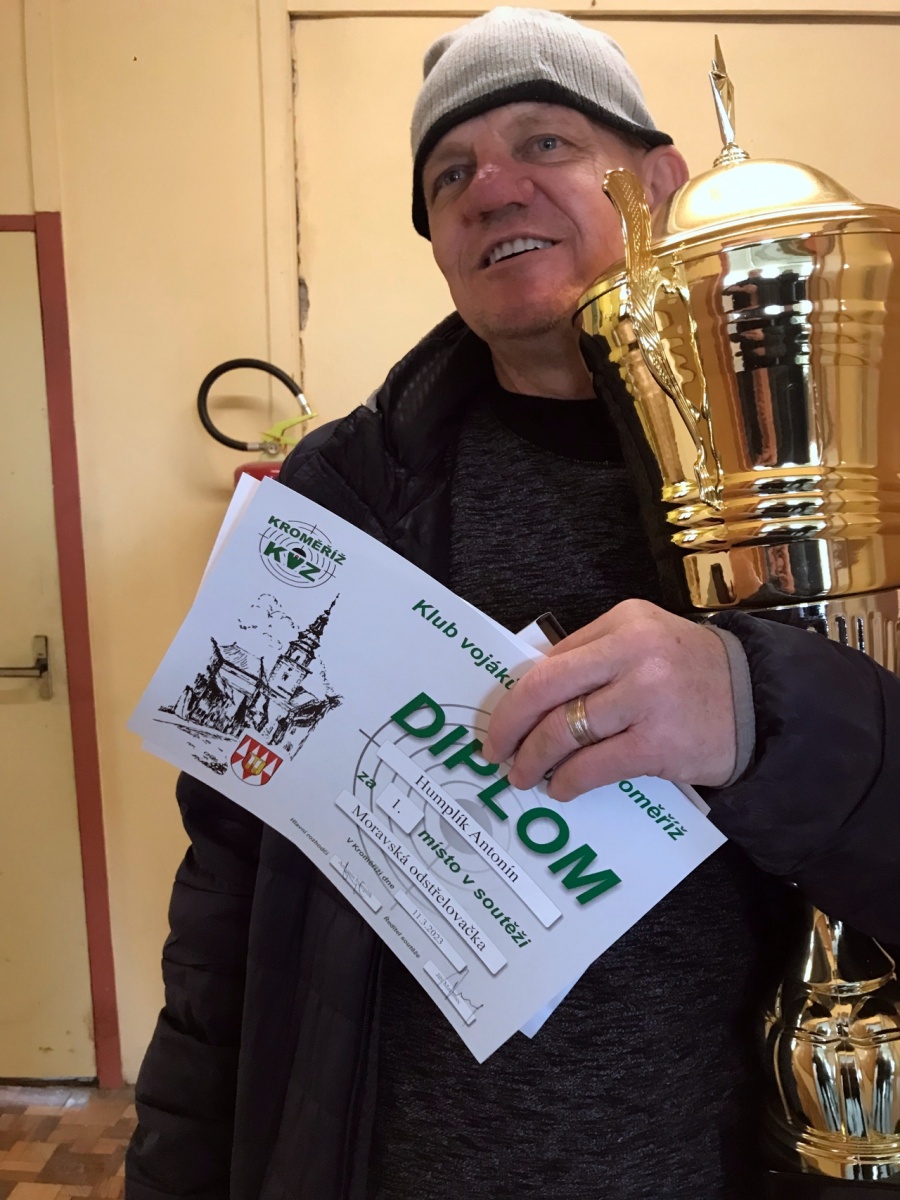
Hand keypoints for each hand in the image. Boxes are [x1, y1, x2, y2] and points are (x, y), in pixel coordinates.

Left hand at [481, 599, 736, 799]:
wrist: (760, 703)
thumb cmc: (692, 674)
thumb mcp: (644, 642)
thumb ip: (593, 656)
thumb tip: (529, 689)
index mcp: (625, 621)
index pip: (551, 659)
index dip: (515, 694)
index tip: (501, 718)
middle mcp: (634, 653)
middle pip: (546, 689)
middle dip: (510, 724)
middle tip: (494, 750)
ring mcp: (648, 698)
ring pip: (564, 732)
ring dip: (534, 759)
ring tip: (523, 775)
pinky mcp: (660, 744)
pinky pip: (595, 767)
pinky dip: (568, 781)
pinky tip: (561, 788)